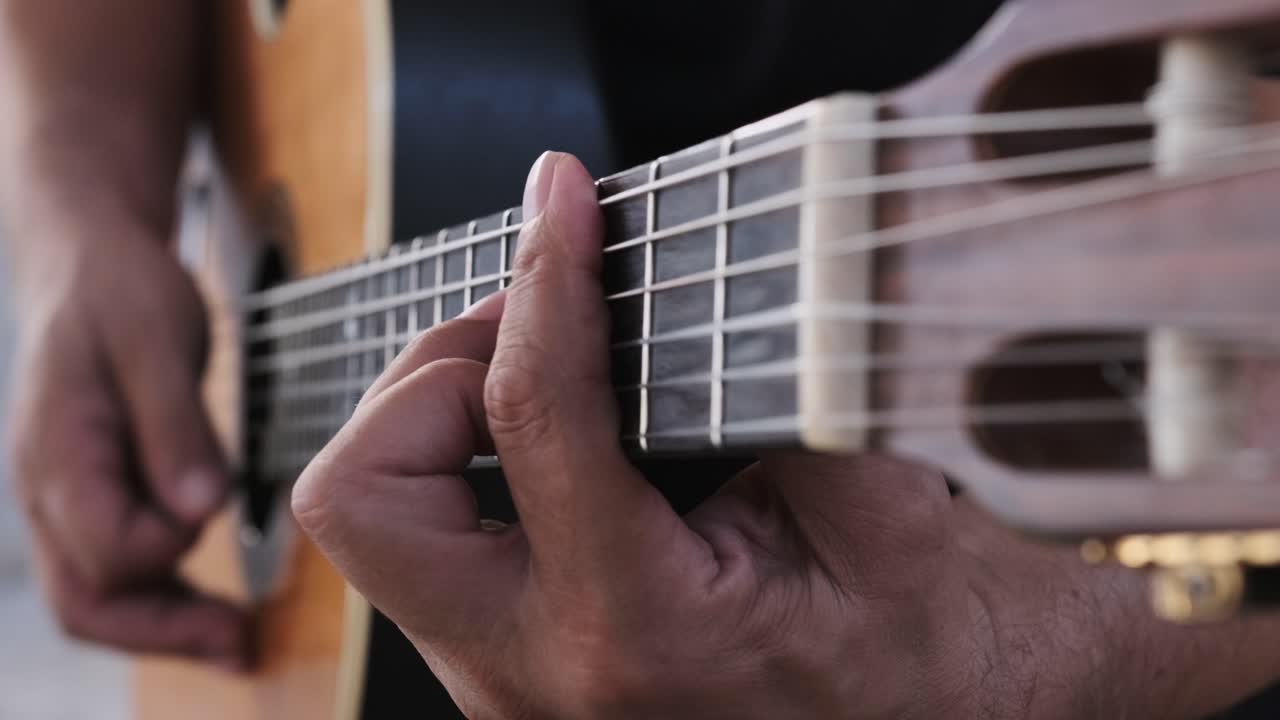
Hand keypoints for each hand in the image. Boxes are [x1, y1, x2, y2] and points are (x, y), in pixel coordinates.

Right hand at [8, 220, 248, 668]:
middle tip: (239, 645)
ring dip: (162, 628)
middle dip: (163, 633)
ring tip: (233, 642)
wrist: (88, 262)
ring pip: (95, 597)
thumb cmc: (123, 292)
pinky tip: (209, 607)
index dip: (168, 545)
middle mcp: (48, 488)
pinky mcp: (92, 496)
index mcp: (61, 450)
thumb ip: (176, 428)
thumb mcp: (157, 341)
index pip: (107, 545)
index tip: (216, 509)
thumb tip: (201, 510)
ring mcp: (64, 498)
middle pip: (87, 598)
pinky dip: (159, 597)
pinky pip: (113, 570)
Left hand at [294, 153, 1279, 717]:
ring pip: (375, 529)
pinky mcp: (513, 676)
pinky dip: (460, 466)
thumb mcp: (892, 514)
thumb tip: (705, 276)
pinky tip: (550, 434)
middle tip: (527, 329)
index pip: (533, 418)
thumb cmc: (926, 652)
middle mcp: (540, 678)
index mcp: (644, 632)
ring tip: (539, 368)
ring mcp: (512, 689)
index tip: (564, 202)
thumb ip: (793, 393)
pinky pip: (429, 551)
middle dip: (425, 379)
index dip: (546, 279)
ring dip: (431, 419)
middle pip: (364, 500)